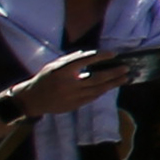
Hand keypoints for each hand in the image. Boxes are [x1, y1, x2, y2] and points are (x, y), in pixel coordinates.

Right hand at [14, 50, 132, 120]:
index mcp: (61, 71)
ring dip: (113, 84)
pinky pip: (92, 98)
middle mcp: (67, 84)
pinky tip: (110, 86)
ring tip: (125, 78)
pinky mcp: (73, 106)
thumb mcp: (54, 65)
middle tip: (126, 68)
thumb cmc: (45, 78)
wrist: (33, 100)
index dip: (100, 57)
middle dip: (113, 73)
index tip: (113, 54)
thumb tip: (93, 54)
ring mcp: (71, 97)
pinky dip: (102, 91)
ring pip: (97, 90)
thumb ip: (72, 59)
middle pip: (96, 78)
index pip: (84, 61)